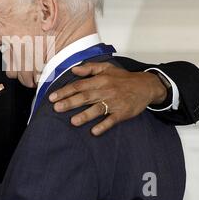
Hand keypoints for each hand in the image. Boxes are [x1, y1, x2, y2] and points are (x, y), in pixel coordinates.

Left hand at [48, 62, 166, 135]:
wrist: (146, 86)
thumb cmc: (123, 78)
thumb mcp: (107, 67)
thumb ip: (89, 68)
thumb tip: (74, 69)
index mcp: (99, 80)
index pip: (79, 86)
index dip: (65, 91)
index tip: (52, 97)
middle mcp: (105, 91)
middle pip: (85, 97)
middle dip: (70, 103)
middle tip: (56, 108)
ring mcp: (114, 102)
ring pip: (97, 109)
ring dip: (85, 115)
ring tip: (73, 121)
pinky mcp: (123, 113)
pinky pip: (112, 120)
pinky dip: (104, 126)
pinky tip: (94, 131)